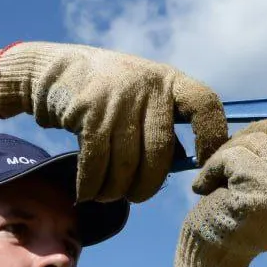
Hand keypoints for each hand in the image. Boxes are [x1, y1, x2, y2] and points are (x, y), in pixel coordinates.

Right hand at [0, 41, 227, 203]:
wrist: (56, 71)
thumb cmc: (108, 95)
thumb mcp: (142, 97)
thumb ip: (165, 125)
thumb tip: (188, 164)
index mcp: (169, 81)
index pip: (205, 105)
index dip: (211, 138)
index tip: (203, 165)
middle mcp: (148, 86)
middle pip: (160, 153)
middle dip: (146, 186)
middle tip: (135, 196)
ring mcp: (118, 98)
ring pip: (127, 165)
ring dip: (115, 190)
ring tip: (107, 194)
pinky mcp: (89, 112)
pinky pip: (96, 164)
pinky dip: (92, 186)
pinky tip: (88, 192)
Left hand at [171, 112, 266, 266]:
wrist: (213, 254)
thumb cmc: (240, 213)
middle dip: (259, 131)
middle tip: (236, 155)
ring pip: (260, 138)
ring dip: (230, 151)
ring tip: (220, 178)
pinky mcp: (261, 192)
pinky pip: (234, 155)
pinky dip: (213, 166)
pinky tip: (205, 187)